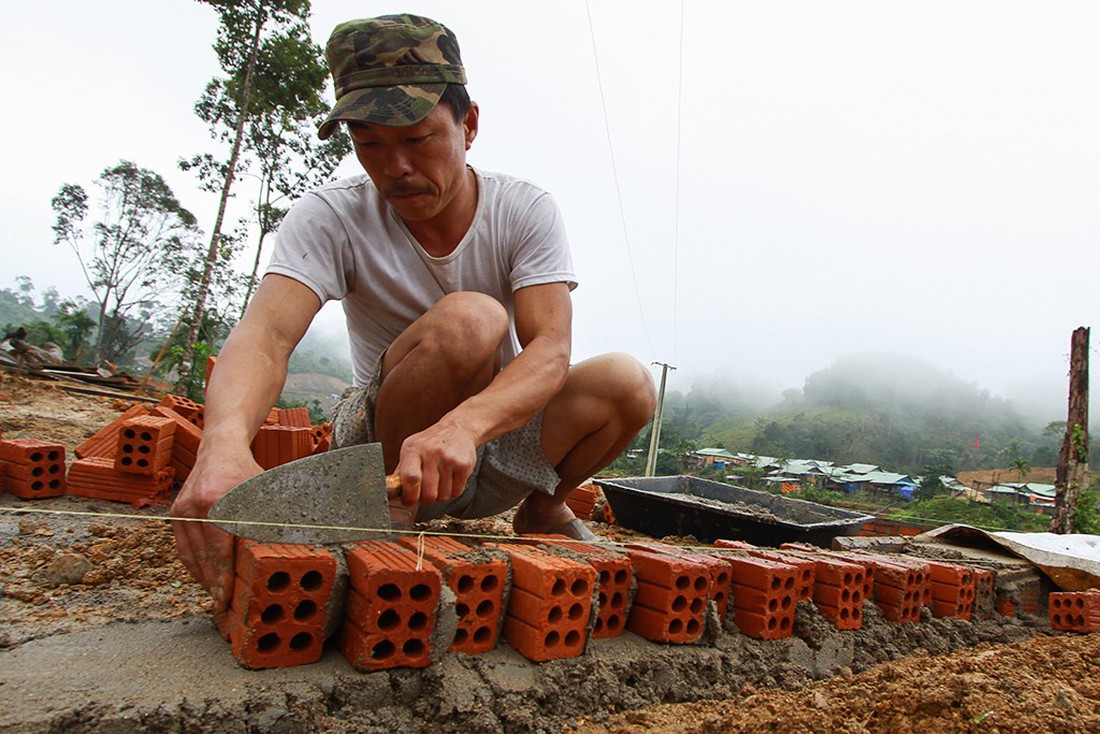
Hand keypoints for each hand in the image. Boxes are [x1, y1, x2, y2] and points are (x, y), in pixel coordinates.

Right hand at [169, 448, 261, 610]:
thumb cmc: (246, 472)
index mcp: (215, 501)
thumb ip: (269, 522)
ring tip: (215, 595)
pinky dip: (195, 563)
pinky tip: (206, 576)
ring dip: (203, 577)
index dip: (222, 578)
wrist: (219, 449)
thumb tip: (285, 550)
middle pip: (202, 556)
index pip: (217, 550)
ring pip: (190, 554)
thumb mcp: (263, 494)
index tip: (225, 599)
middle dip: (212, 584)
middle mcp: (193, 506)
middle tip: (222, 606)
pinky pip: (183, 546)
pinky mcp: (175, 513)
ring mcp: (181, 509)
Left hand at [394, 421, 477, 506]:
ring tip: (440, 480)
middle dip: (426, 499)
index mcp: (413, 449)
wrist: (457, 429)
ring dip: (441, 494)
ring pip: (443, 496)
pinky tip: (451, 477)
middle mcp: (431, 452)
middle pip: (428, 493)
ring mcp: (449, 458)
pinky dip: (453, 490)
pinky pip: (456, 492)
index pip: (410, 478)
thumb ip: (401, 472)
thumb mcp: (411, 450)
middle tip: (426, 490)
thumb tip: (390, 492)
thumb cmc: (430, 444)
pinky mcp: (464, 464)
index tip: (410, 500)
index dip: (409, 496)